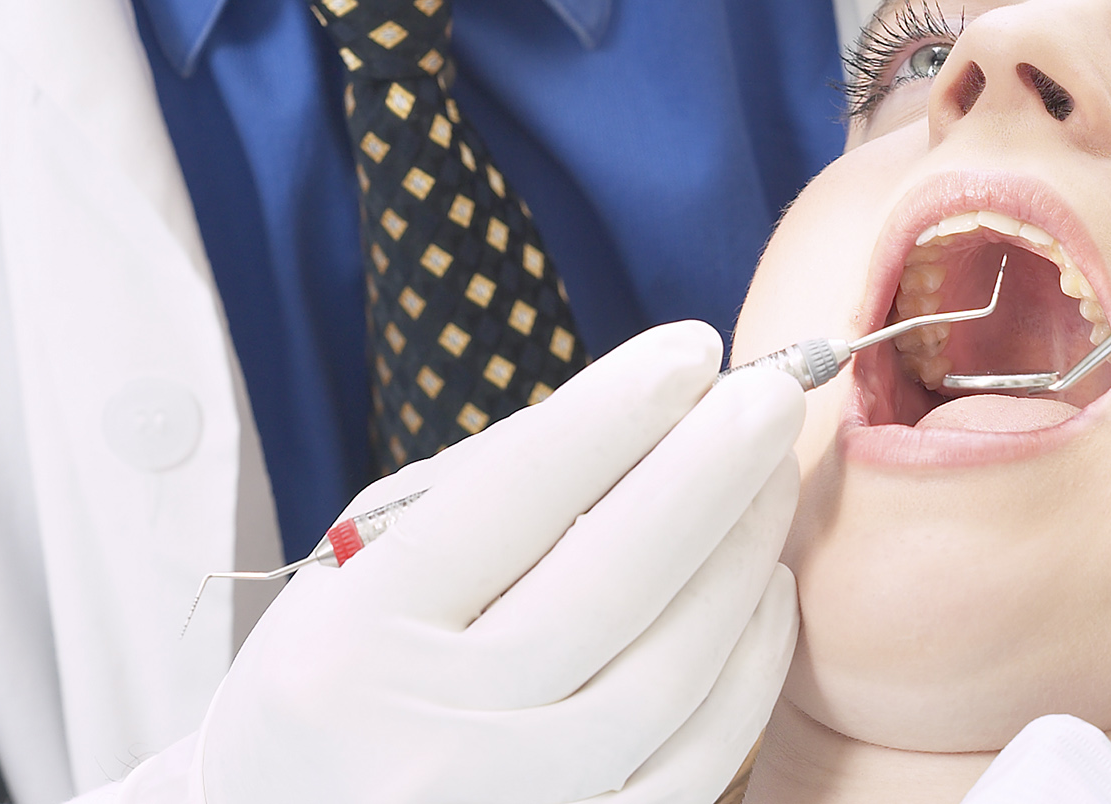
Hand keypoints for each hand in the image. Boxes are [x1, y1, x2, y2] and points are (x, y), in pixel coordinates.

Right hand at [199, 323, 801, 802]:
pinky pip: (699, 761)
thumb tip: (646, 408)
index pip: (508, 502)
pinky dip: (749, 666)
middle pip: (608, 584)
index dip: (614, 414)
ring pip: (670, 674)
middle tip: (772, 396)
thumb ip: (486, 492)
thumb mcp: (361, 578)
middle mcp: (424, 744)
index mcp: (350, 646)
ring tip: (770, 483)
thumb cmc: (338, 685)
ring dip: (740, 560)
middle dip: (708, 472)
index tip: (691, 349)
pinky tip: (763, 591)